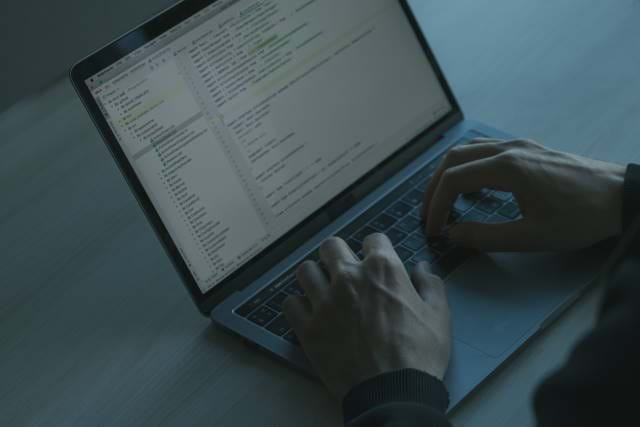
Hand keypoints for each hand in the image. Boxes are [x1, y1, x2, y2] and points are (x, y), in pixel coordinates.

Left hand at [283, 234, 450, 399]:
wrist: (392, 392)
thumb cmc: (419, 353)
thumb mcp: (439, 316)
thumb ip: (430, 285)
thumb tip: (421, 267)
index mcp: (382, 269)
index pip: (373, 239)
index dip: (377, 249)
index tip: (377, 262)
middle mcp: (348, 277)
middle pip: (331, 246)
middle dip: (339, 255)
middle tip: (346, 273)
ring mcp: (323, 301)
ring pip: (306, 270)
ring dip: (315, 277)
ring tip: (324, 290)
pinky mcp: (307, 327)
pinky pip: (290, 303)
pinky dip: (299, 305)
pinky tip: (310, 314)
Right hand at [422, 139, 624, 250]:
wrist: (622, 196)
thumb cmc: (579, 218)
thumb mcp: (531, 236)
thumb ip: (485, 237)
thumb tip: (452, 235)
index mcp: (506, 167)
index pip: (453, 180)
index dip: (436, 206)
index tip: (433, 229)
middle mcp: (508, 148)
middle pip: (454, 159)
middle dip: (434, 188)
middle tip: (429, 214)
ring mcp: (519, 145)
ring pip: (468, 150)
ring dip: (449, 174)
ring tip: (444, 200)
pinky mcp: (530, 148)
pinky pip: (486, 150)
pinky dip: (468, 166)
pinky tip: (473, 187)